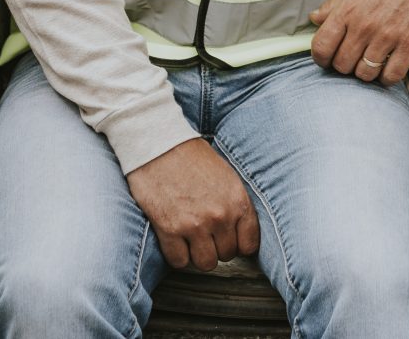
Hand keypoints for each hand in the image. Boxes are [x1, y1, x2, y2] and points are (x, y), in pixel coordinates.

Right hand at [125, 138, 259, 270]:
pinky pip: (179, 262)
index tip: (229, 240)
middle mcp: (220, 215)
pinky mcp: (169, 230)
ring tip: (191, 240)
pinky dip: (177, 255)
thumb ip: (235, 204)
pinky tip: (175, 240)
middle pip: (227, 255)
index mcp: (238, 200)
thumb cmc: (192, 157)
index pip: (249, 244)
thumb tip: (239, 230)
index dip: (239, 244)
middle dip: (216, 247)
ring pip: (205, 263)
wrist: (159, 144)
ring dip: (198, 255)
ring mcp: (195, 225)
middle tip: (206, 234)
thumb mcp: (227, 176)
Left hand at [309, 0, 408, 84]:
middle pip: (342, 64)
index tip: (327, 57)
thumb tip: (315, 19)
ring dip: (365, 72)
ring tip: (370, 61)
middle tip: (352, 58)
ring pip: (365, 74)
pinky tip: (388, 66)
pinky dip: (387, 77)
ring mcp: (388, 37)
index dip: (321, 57)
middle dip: (344, 65)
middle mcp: (364, 26)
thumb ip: (334, 5)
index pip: (321, 47)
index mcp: (347, 10)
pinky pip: (391, 76)